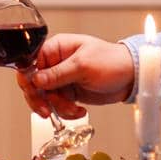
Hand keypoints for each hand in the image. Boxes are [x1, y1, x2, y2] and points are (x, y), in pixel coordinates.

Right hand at [17, 33, 134, 118]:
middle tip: (46, 110)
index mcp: (56, 48)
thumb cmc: (112, 61)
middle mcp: (56, 63)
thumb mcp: (83, 66)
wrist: (131, 77)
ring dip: (57, 107)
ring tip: (73, 109)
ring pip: (45, 97)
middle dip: (40, 99)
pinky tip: (79, 110)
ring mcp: (62, 79)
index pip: (31, 62)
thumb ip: (57, 73)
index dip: (29, 79)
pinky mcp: (69, 92)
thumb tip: (36, 79)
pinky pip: (57, 105)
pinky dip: (66, 111)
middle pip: (34, 83)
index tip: (33, 92)